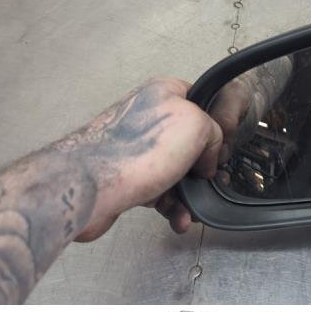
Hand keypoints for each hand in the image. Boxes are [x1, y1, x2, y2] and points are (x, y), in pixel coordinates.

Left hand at [67, 77, 222, 239]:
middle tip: (207, 180)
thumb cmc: (136, 151)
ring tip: (192, 211)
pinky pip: (157, 189)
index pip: (198, 99)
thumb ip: (214, 132)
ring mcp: (134, 146)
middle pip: (188, 140)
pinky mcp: (125, 174)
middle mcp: (145, 116)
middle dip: (200, 166)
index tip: (219, 143)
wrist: (91, 189)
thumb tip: (208, 156)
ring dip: (187, 193)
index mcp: (162, 93)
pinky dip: (170, 205)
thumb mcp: (197, 125)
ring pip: (174, 169)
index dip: (213, 122)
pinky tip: (178, 218)